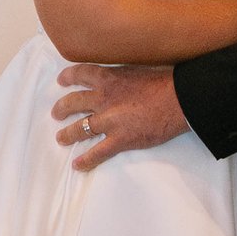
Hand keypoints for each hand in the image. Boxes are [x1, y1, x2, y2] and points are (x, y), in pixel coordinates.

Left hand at [53, 61, 188, 169]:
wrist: (179, 100)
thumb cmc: (165, 82)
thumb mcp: (138, 70)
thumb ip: (124, 76)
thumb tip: (122, 80)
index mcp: (109, 78)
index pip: (81, 74)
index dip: (69, 77)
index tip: (62, 81)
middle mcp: (104, 98)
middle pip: (74, 102)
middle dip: (62, 108)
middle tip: (56, 113)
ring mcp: (110, 121)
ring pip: (81, 128)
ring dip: (68, 134)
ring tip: (61, 138)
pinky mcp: (120, 139)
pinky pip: (97, 152)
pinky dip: (86, 160)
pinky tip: (78, 165)